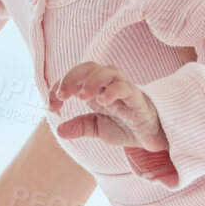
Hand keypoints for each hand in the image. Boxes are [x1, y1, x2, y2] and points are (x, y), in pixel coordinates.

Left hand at [50, 61, 169, 152]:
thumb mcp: (98, 129)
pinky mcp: (138, 99)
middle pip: (89, 67)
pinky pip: (126, 88)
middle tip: (62, 95)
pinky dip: (114, 91)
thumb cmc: (127, 127)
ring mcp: (124, 89)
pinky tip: (103, 101)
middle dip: (72, 77)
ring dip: (92, 80)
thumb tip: (59, 131)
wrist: (153, 138)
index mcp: (96, 89)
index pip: (75, 77)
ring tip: (81, 96)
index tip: (51, 106)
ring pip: (108, 71)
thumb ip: (80, 127)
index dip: (59, 87)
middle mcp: (109, 84)